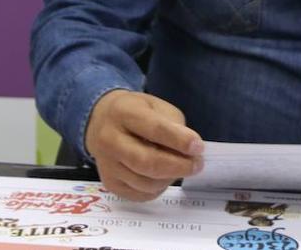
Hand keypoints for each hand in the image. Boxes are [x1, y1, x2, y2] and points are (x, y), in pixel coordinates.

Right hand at [85, 90, 203, 201]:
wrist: (102, 122)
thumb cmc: (136, 112)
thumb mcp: (156, 107)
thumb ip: (174, 126)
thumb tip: (190, 153)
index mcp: (123, 112)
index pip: (154, 129)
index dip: (179, 140)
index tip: (199, 147)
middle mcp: (109, 139)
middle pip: (147, 162)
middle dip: (178, 166)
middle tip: (197, 164)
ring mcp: (107, 164)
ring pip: (147, 182)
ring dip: (170, 178)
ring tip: (179, 167)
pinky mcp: (110, 183)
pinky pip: (142, 194)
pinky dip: (159, 188)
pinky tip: (162, 175)